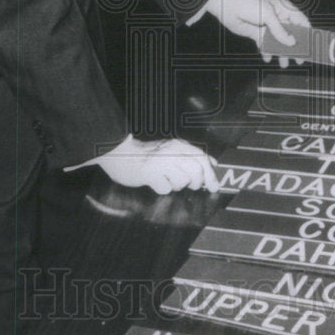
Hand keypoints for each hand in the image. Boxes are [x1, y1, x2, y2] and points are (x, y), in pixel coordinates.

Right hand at [95, 135, 218, 194]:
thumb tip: (213, 163)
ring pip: (182, 182)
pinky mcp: (150, 173)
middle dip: (196, 183)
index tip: (215, 186)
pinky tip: (155, 181)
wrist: (119, 154)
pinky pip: (165, 189)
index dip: (211, 173)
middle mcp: (171, 151)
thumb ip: (191, 155)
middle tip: (189, 185)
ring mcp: (160, 162)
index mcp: (178, 145)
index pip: (201, 158)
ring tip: (166, 178)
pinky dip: (162, 188)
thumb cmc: (147, 155)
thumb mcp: (172, 149)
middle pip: (196, 172)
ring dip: (176, 185)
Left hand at [203, 0, 310, 67]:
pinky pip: (265, 44)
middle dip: (294, 48)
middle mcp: (278, 17)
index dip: (307, 33)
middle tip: (298, 60)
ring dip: (281, 53)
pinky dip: (267, 51)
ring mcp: (267, 26)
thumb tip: (291, 43)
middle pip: (291, 34)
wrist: (226, 5)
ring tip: (283, 64)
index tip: (311, 46)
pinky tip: (267, 57)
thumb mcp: (267, 15)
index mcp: (284, 8)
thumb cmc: (248, 3)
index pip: (301, 21)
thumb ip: (280, 30)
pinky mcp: (257, 33)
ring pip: (278, 42)